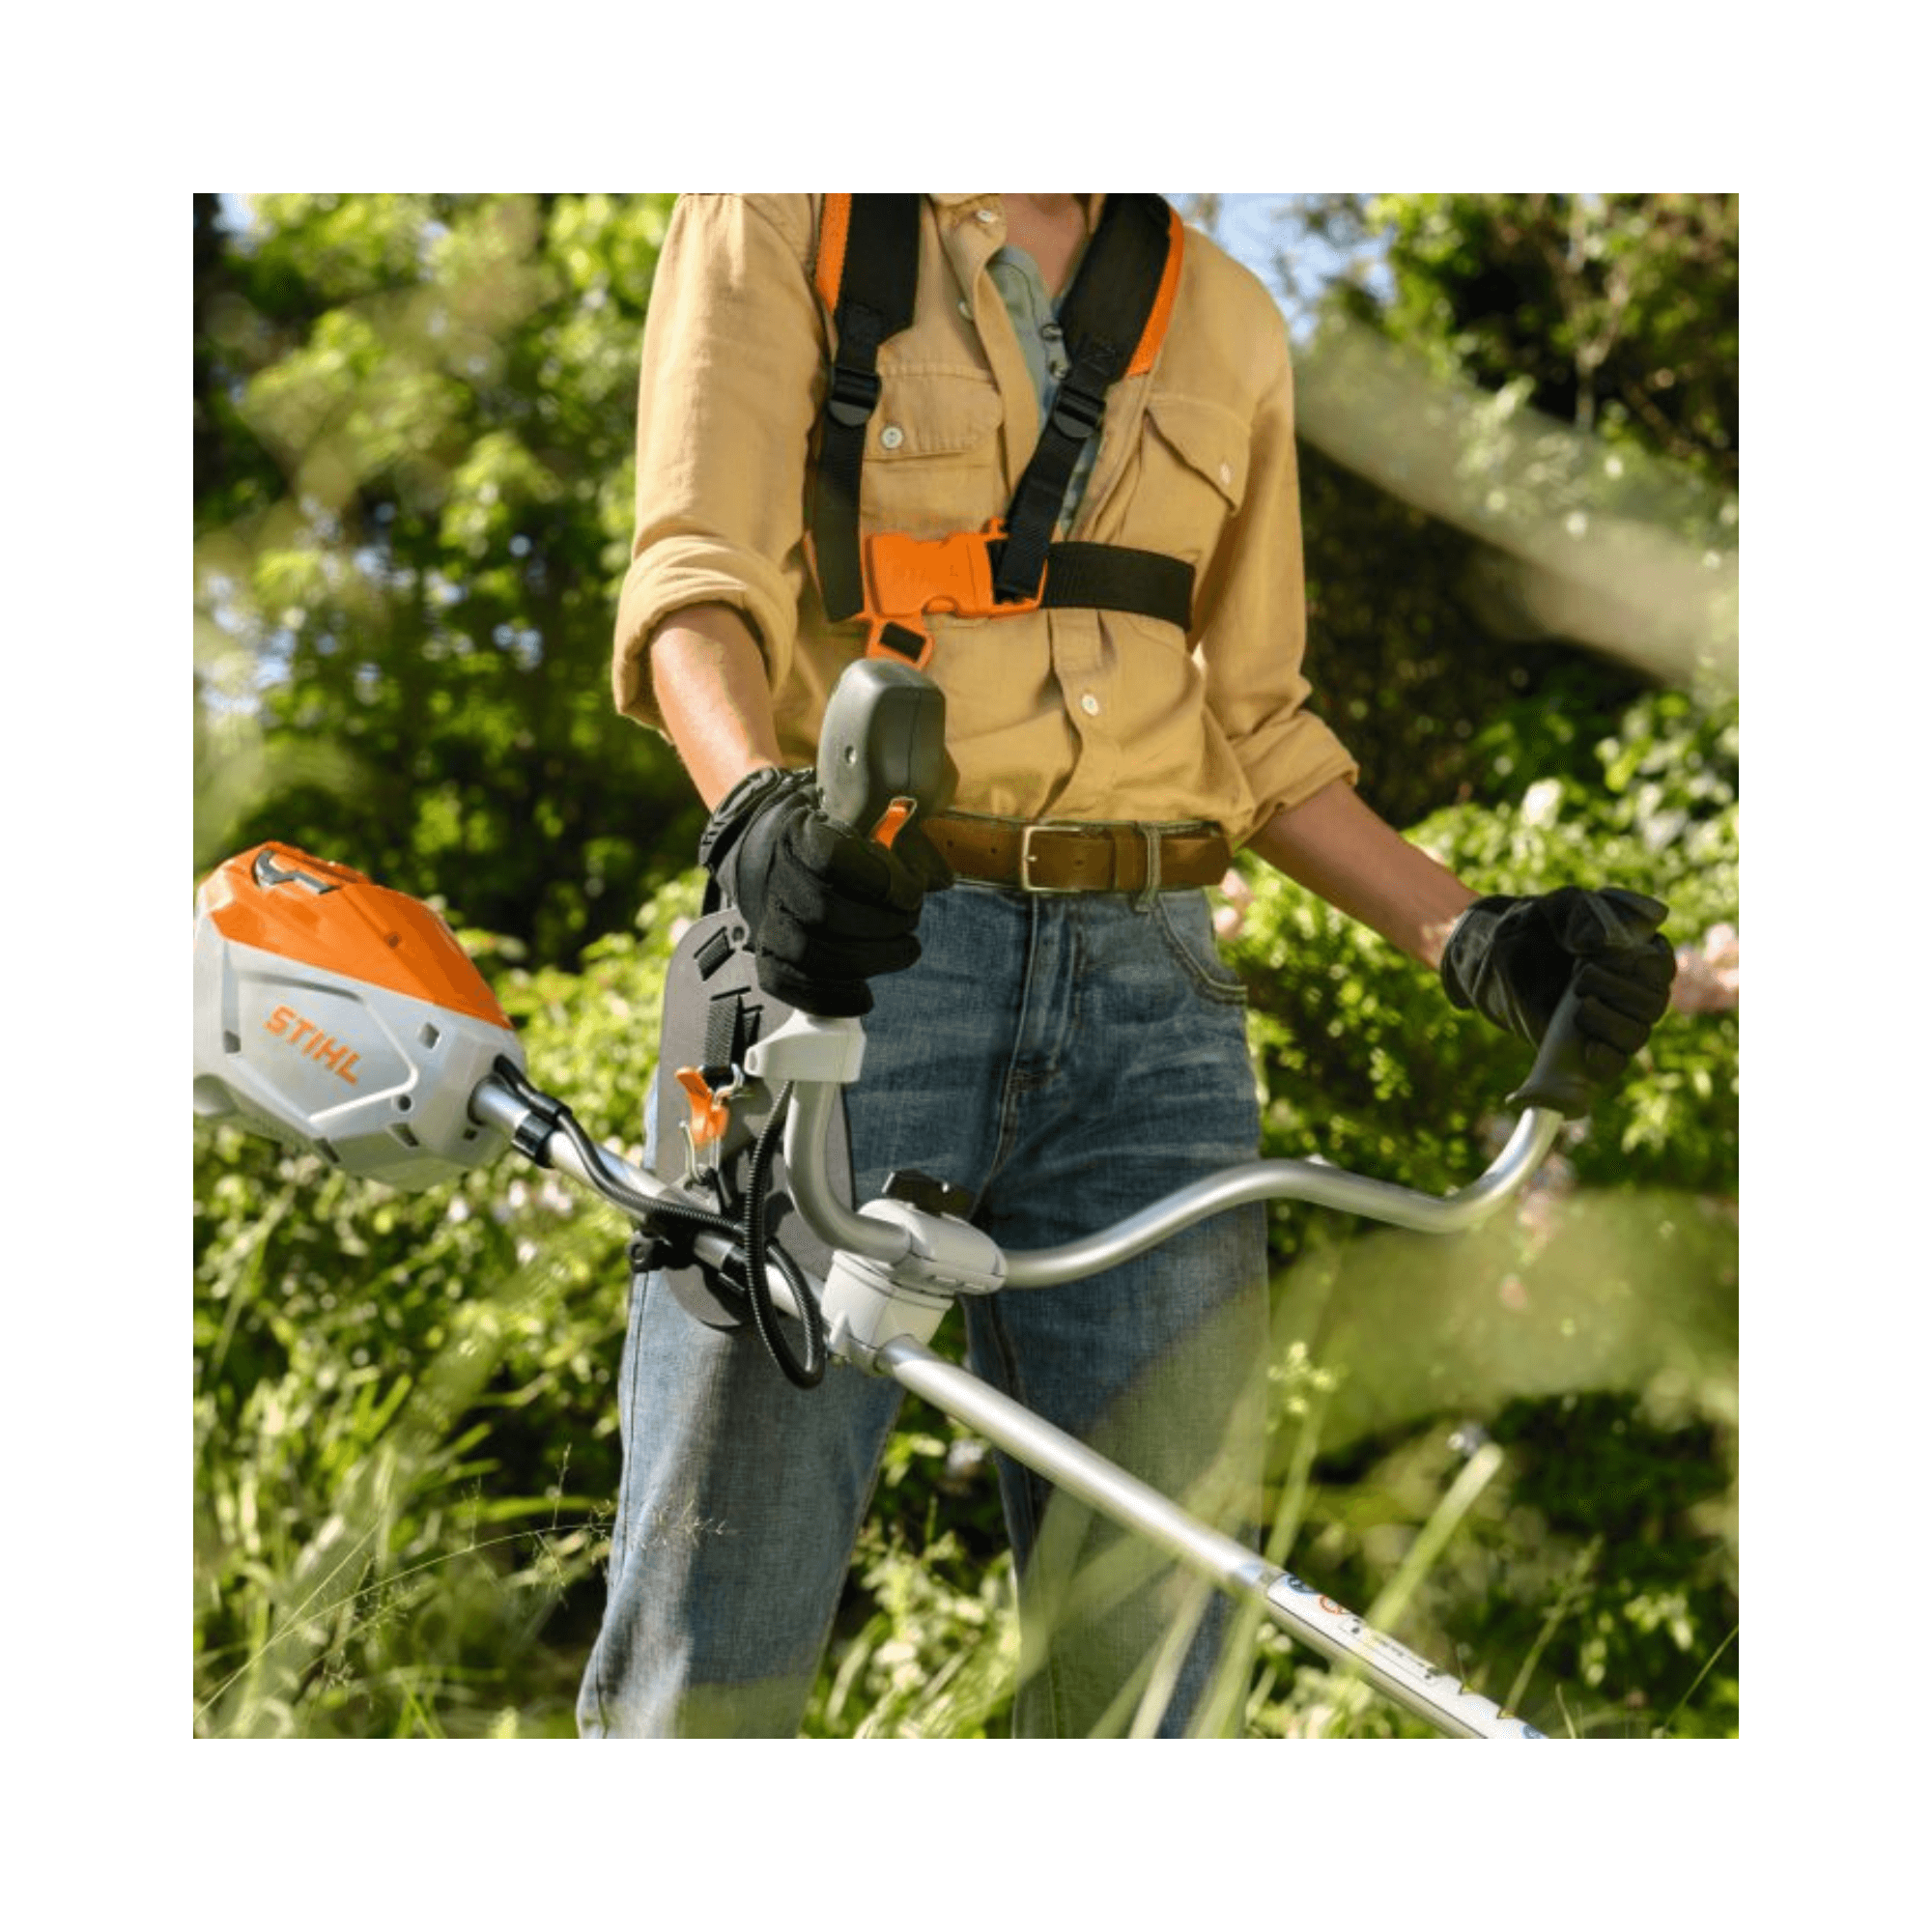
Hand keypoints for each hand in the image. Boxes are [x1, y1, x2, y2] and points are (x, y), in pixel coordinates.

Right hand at [701, 768, 951, 1016]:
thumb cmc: (837, 845)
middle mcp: (776, 876)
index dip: (880, 882)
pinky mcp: (766, 954)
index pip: (833, 860)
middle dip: (882, 925)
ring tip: (905, 951)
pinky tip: (863, 995)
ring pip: (809, 952)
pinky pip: (789, 985)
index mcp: (799, 835)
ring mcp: (767, 918)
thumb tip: (941, 879)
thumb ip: (904, 845)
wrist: (774, 858)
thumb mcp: (869, 826)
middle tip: (911, 924)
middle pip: (825, 912)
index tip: (912, 894)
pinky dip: (831, 997)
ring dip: (869, 960)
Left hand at [1440, 886, 1675, 1086]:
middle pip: (1653, 1004)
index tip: (1598, 956)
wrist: (1494, 955)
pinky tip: (1588, 1050)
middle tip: (1579, 977)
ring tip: (1578, 1006)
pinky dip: (1606, 1059)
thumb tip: (1602, 944)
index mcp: (1639, 953)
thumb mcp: (1562, 907)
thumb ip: (1587, 914)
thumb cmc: (1537, 925)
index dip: (1638, 967)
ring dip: (1609, 1022)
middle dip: (1617, 991)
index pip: (1662, 969)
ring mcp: (1611, 1020)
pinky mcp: (1587, 1046)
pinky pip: (1614, 1064)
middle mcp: (1633, 989)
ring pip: (1636, 1035)